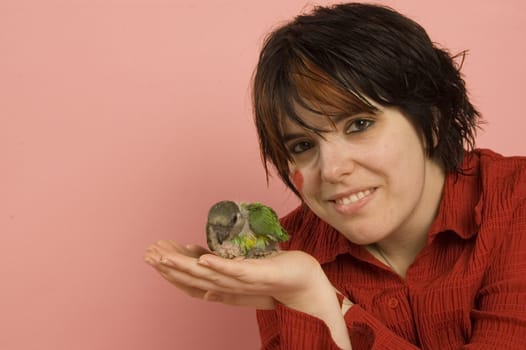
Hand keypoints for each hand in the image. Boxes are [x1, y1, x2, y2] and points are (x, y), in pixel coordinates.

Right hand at [145, 240, 351, 348]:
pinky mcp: (258, 274)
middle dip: (169, 266)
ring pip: (208, 276)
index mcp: (223, 285)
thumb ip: (219, 265)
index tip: (151, 255)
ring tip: (164, 257)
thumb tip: (197, 257)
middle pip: (192, 278)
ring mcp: (242, 282)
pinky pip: (236, 271)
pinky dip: (218, 265)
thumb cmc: (272, 273)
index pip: (189, 280)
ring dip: (185, 266)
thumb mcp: (240, 268)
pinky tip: (203, 259)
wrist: (302, 282)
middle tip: (148, 254)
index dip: (169, 270)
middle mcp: (228, 287)